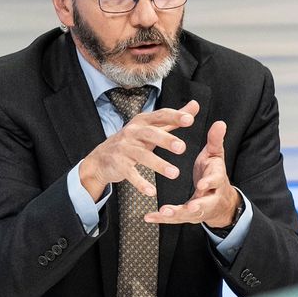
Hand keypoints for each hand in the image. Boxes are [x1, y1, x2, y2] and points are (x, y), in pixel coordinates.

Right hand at [78, 100, 199, 200]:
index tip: (190, 119)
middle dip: (166, 140)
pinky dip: (140, 183)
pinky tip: (152, 191)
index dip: (174, 117)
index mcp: (143, 121)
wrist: (101, 158)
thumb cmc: (133, 140)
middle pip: (150, 134)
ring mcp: (124, 148)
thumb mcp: (152, 127)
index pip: (160, 116)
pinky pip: (130, 174)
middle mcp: (132, 132)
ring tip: (175, 173)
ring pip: (142, 156)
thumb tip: (195, 105)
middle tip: (182, 148)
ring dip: (159, 165)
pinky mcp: (118, 165)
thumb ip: (174, 119)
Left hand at [144, 120, 240, 227]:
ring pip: (187, 214)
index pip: (215, 182)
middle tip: (188, 207)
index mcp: (216, 181)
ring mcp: (198, 209)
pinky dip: (161, 218)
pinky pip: (174, 218)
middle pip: (204, 204)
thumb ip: (215, 141)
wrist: (220, 200)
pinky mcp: (186, 216)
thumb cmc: (213, 173)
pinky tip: (148, 217)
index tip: (201, 185)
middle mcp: (209, 198)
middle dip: (196, 206)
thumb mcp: (216, 156)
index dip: (209, 183)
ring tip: (163, 212)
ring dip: (175, 214)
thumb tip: (220, 123)